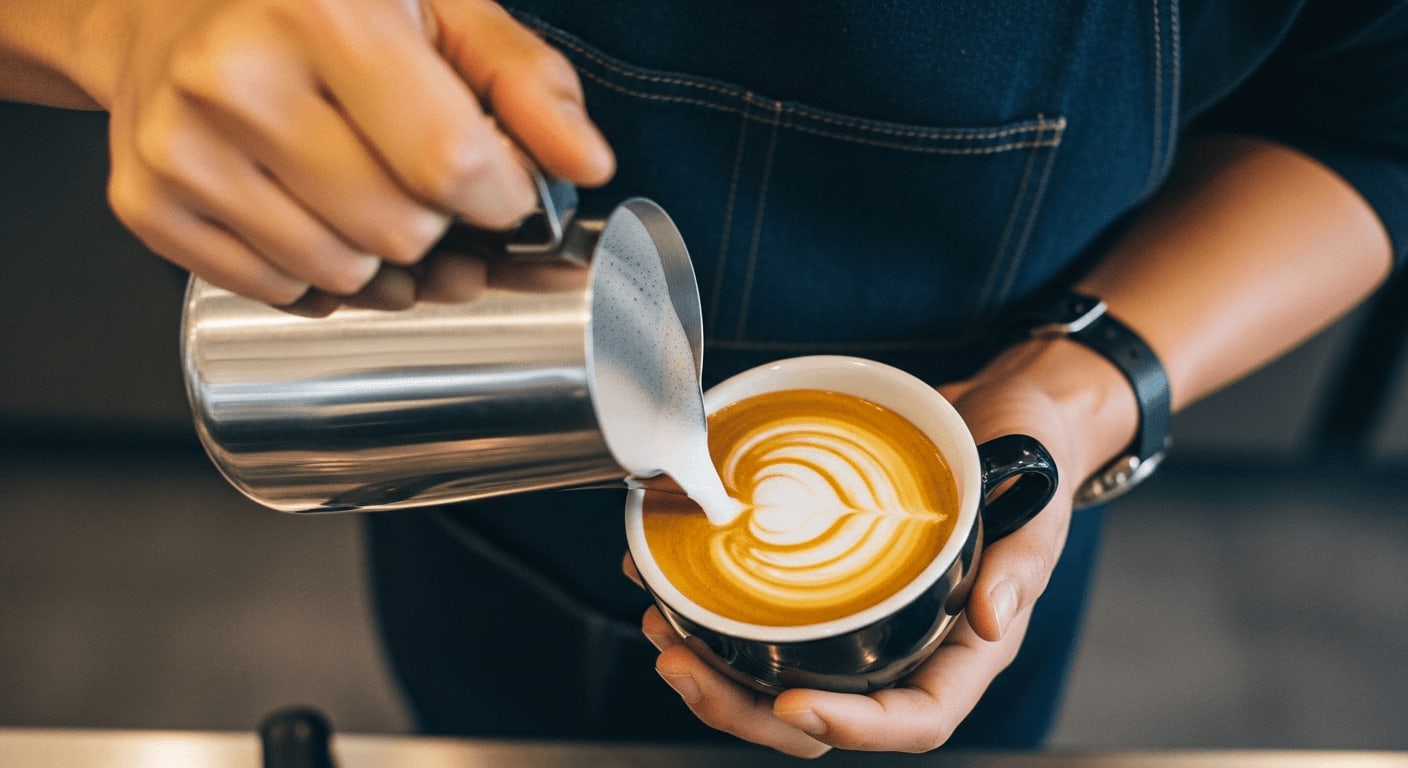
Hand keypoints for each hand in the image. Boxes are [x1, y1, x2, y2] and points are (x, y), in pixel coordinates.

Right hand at [89, 0, 613, 305]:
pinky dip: (314, 271)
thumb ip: (526, 81)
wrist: (166, 8)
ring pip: (344, 275)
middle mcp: (239, 78)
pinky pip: (279, 290)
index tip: (498, 181)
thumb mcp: (439, 7)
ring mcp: (182, 147)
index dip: (501, 194)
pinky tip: (307, 211)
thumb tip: (585, 164)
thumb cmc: (316, 5)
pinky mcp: (148, 205)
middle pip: (402, 233)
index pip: (451, 165)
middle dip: (437, 220)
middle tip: (417, 176)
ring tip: (362, 191)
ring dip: (378, 254)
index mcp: (325, 12)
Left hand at [625, 343, 1121, 755]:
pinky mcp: (822, 577)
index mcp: (962, 650)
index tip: (791, 699)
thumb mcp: (1038, 510)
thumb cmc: (1030, 463)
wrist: (1003, 412)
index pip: (913, 719)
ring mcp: (859, 616)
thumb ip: (1021, 568)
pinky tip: (661, 577)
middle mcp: (904, 645)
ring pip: (776, 671)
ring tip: (658, 623)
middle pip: (819, 714)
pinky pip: (762, 612)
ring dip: (711, 665)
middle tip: (680, 662)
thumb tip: (990, 621)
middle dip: (741, 705)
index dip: (851, 726)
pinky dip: (707, 604)